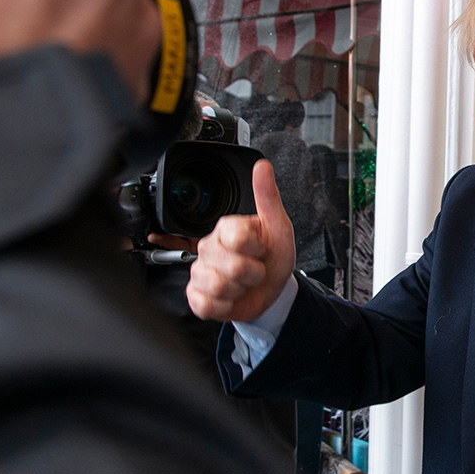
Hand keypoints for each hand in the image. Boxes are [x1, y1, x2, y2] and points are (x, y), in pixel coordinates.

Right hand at [185, 161, 297, 322]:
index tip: (261, 249)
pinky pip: (206, 304)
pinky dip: (225, 306)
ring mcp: (200, 271)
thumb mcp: (278, 227)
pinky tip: (230, 298)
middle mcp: (209, 247)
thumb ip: (268, 197)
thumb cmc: (273, 258)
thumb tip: (262, 166)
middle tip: (255, 269)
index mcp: (227, 228)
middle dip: (252, 274)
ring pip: (219, 287)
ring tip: (243, 283)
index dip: (256, 249)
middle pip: (231, 267)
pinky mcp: (196, 295)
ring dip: (239, 291)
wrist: (270, 291)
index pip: (237, 238)